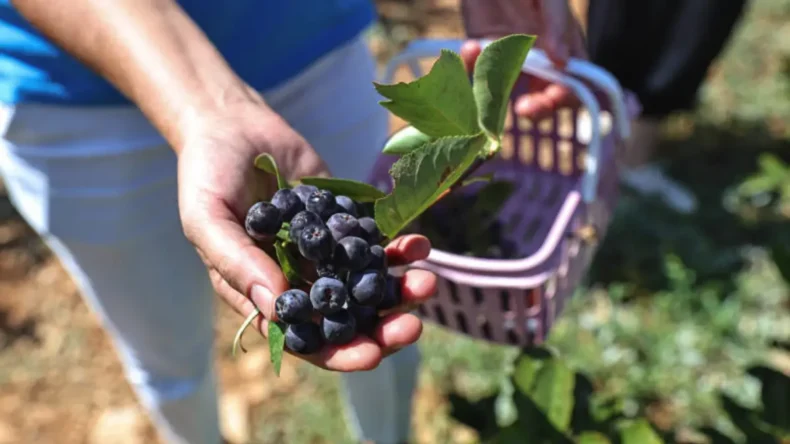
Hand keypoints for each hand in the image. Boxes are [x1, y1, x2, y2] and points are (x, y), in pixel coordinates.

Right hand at [177, 94, 436, 370]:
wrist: (231, 125)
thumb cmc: (206, 175)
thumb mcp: (207, 219)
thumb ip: (237, 262)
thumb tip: (277, 307)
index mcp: (263, 294)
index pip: (306, 339)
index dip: (338, 353)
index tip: (371, 355)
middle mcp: (299, 281)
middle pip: (347, 319)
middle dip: (382, 328)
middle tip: (412, 327)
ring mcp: (326, 253)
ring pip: (369, 284)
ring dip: (399, 290)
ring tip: (427, 283)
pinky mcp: (345, 223)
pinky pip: (376, 243)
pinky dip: (399, 248)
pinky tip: (419, 245)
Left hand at [461, 0, 586, 118]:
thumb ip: (558, 24)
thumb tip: (562, 62)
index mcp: (565, 48)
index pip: (574, 84)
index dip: (567, 97)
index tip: (554, 97)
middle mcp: (540, 61)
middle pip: (544, 99)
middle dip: (538, 109)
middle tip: (525, 107)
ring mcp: (509, 61)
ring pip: (508, 96)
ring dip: (500, 101)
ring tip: (491, 92)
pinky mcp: (481, 55)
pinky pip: (474, 72)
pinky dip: (470, 66)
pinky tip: (470, 47)